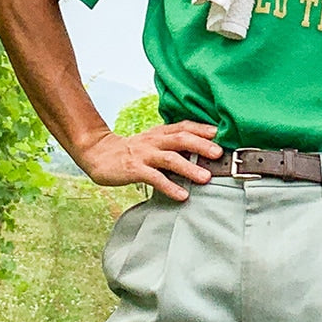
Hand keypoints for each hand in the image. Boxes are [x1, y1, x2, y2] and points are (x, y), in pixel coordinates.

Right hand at [76, 121, 222, 201]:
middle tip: (219, 154)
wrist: (99, 154)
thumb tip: (202, 151)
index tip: (221, 133)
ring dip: (189, 167)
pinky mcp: (134, 169)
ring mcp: (144, 154)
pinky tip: (182, 195)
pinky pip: (154, 178)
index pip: (184, 126)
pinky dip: (169, 186)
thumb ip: (173, 144)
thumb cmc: (133, 150)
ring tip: (206, 178)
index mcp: (160, 133)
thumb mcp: (153, 142)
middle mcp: (154, 141)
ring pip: (169, 158)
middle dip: (201, 145)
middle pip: (180, 139)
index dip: (202, 128)